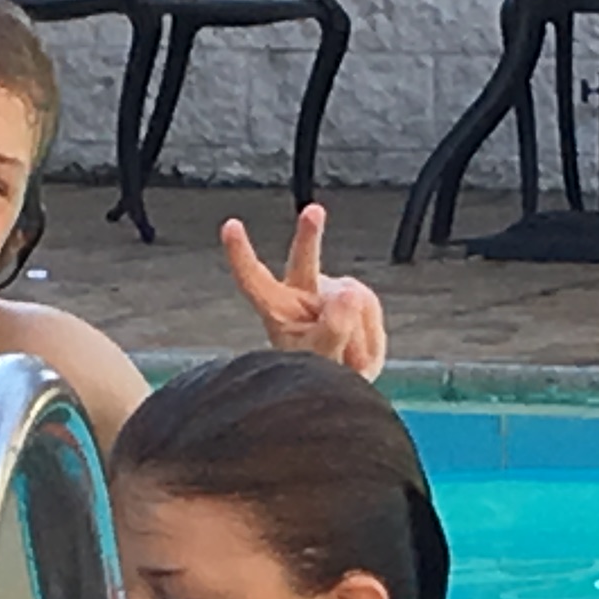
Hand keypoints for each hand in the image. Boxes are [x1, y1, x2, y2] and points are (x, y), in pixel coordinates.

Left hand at [220, 208, 388, 379]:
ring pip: (354, 304)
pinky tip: (358, 351)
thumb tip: (349, 292)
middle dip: (309, 236)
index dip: (240, 254)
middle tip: (314, 212)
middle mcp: (301, 294)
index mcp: (276, 310)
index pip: (254, 280)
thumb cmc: (315, 375)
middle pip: (303, 261)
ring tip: (347, 360)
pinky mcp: (357, 296)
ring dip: (357, 338)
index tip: (229, 225)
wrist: (339, 386)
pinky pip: (370, 311)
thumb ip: (333, 330)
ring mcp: (330, 292)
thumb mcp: (321, 362)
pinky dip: (369, 338)